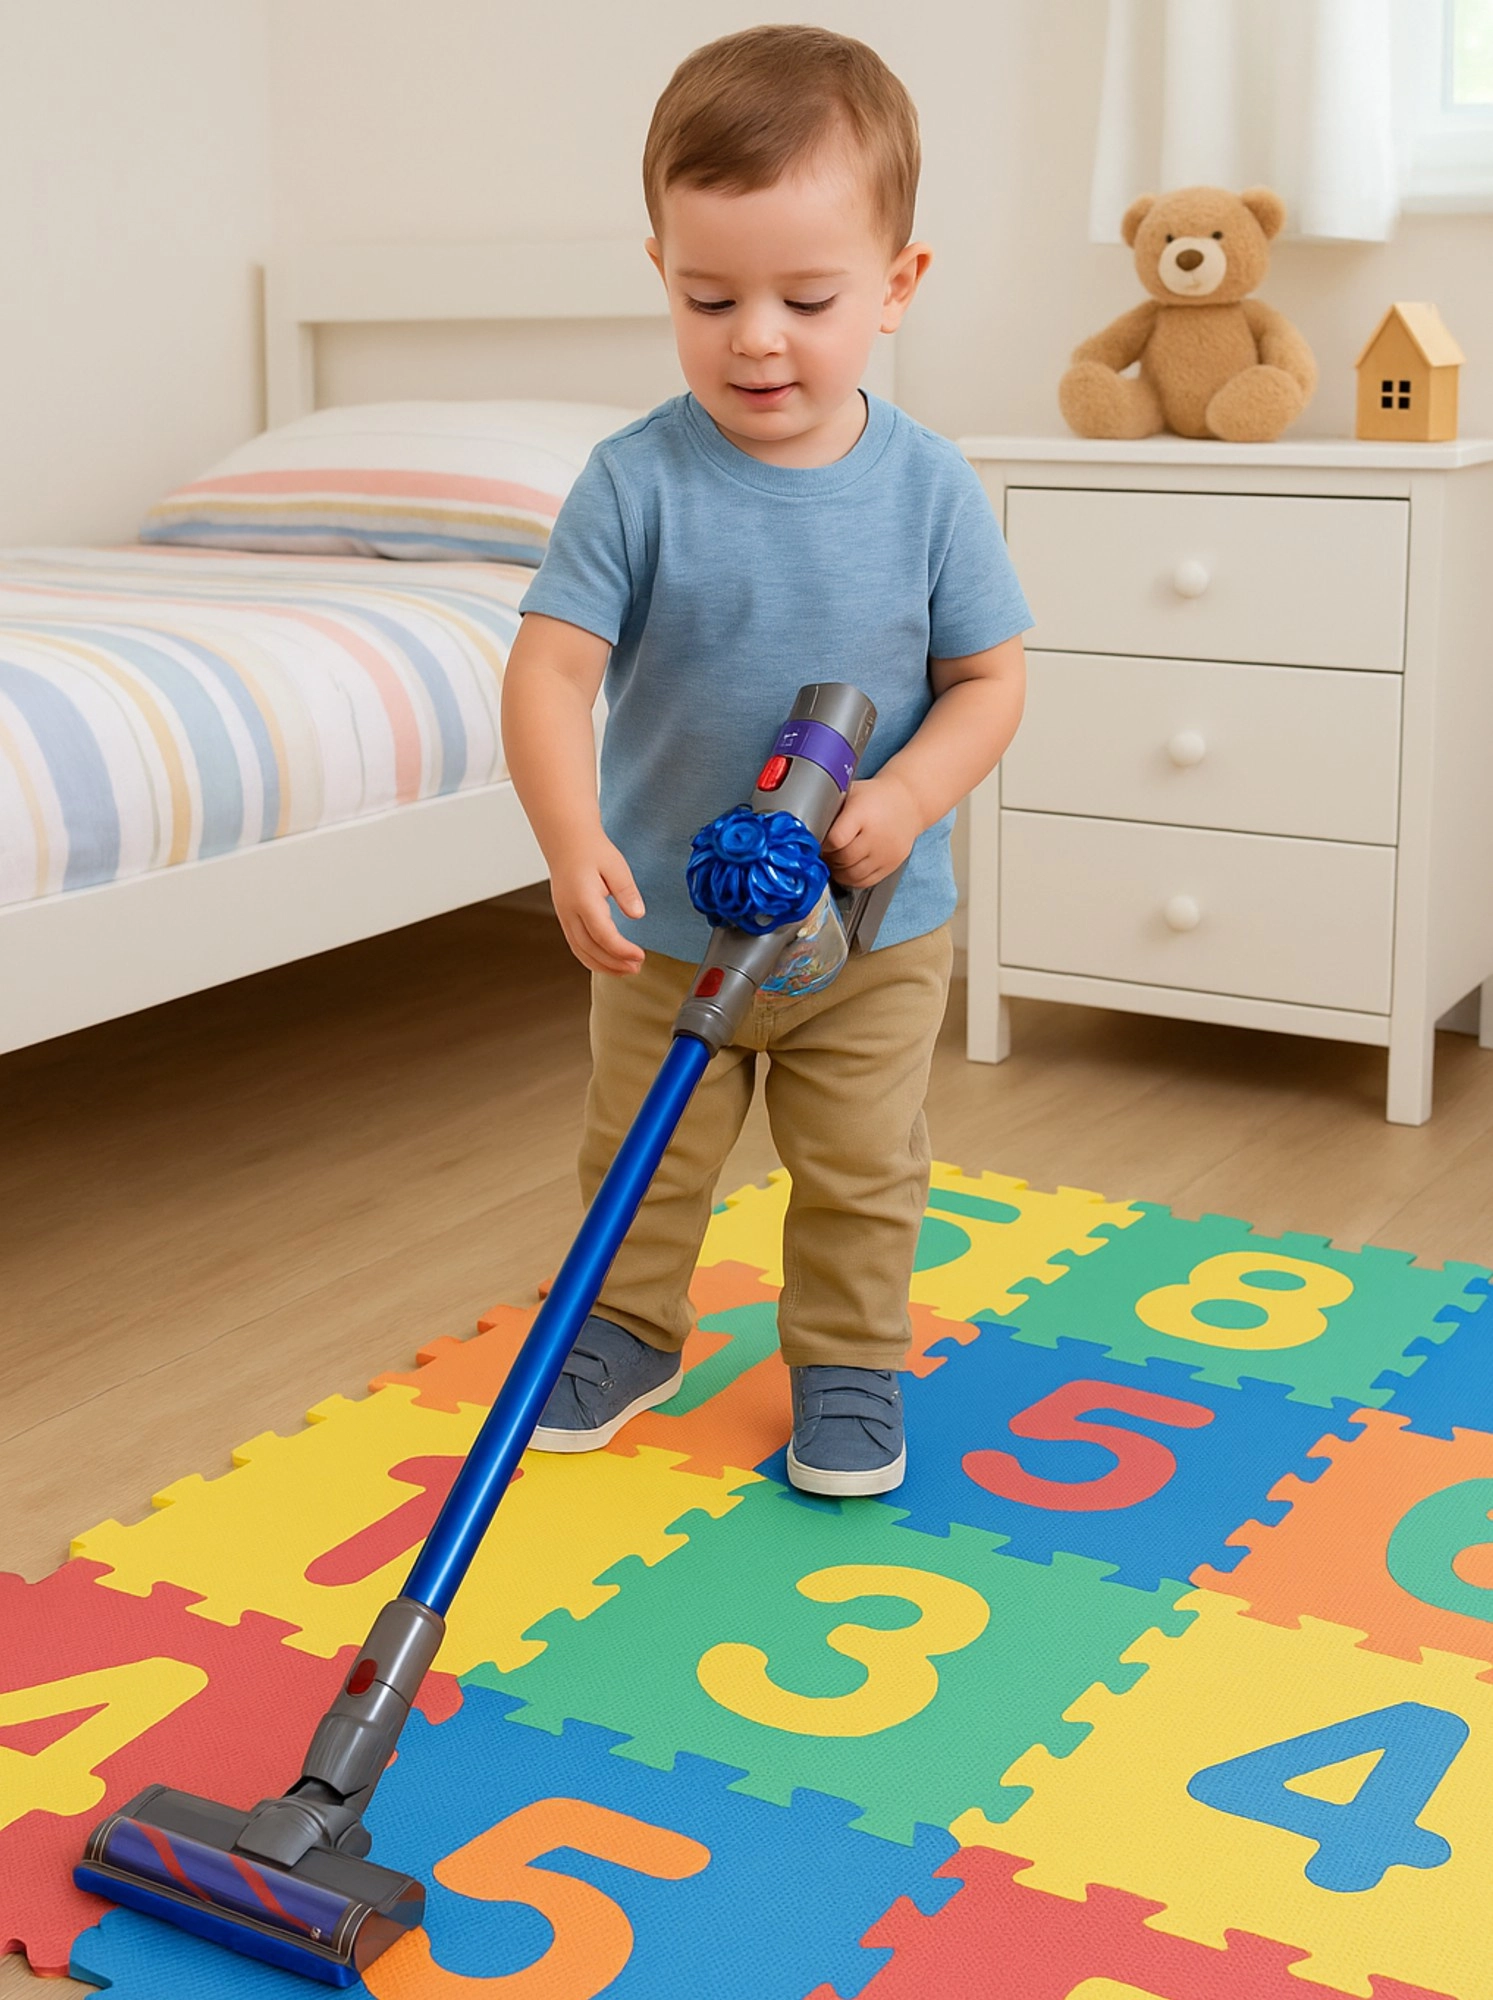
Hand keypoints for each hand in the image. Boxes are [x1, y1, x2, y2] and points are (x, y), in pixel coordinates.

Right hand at [550, 837, 645, 974]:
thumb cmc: (591, 850)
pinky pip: (576, 944)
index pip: (602, 934)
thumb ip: (626, 892)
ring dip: (602, 965)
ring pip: (580, 950)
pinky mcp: (564, 917)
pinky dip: (591, 958)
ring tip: (625, 971)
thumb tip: (637, 914)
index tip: (640, 956)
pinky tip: (607, 962)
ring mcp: (563, 916)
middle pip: (590, 948)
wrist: (567, 840)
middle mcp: (568, 911)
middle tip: (636, 968)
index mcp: (582, 899)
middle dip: (614, 963)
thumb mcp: (616, 866)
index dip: (621, 950)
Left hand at [820, 773, 921, 889]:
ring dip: (837, 871)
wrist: (909, 802)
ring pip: (852, 875)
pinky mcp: (892, 864)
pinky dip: (851, 879)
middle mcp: (876, 835)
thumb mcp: (851, 792)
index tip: (817, 842)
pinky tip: (846, 868)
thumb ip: (831, 808)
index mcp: (863, 813)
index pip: (836, 839)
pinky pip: (865, 882)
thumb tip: (806, 825)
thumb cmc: (874, 797)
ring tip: (834, 860)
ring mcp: (885, 852)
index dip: (823, 844)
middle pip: (843, 859)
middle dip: (828, 858)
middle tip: (822, 852)